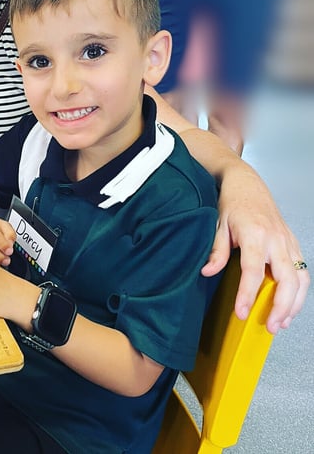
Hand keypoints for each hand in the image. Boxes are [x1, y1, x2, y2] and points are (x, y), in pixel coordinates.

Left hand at [201, 170, 309, 333]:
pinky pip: (302, 271)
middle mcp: (276, 239)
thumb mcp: (218, 224)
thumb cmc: (232, 202)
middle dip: (280, 306)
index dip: (248, 294)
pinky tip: (290, 306)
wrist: (247, 183)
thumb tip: (207, 272)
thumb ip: (216, 250)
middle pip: (286, 279)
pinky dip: (299, 292)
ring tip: (281, 323)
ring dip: (294, 303)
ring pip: (300, 278)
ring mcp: (288, 242)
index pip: (254, 271)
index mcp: (255, 234)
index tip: (241, 312)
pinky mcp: (293, 244)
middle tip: (269, 326)